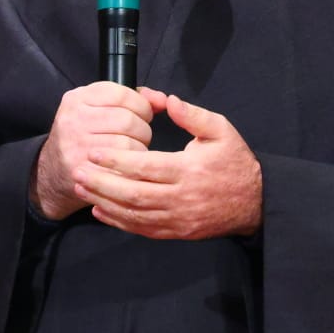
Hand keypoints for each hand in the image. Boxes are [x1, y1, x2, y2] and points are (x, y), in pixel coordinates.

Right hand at [30, 81, 153, 219]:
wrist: (54, 171)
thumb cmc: (83, 136)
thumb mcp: (98, 109)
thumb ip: (132, 99)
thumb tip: (163, 100)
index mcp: (78, 98)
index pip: (121, 94)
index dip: (141, 105)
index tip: (143, 113)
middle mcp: (73, 119)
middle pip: (127, 120)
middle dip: (143, 128)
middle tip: (139, 135)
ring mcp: (76, 145)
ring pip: (129, 143)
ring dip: (140, 148)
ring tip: (133, 150)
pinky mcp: (84, 169)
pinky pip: (123, 166)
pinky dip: (133, 165)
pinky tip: (127, 165)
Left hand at [73, 87, 262, 240]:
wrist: (255, 202)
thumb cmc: (236, 163)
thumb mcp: (221, 131)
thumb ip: (193, 115)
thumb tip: (168, 100)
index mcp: (190, 170)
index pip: (146, 167)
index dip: (117, 160)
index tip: (94, 151)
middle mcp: (182, 198)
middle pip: (134, 194)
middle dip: (102, 183)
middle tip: (78, 171)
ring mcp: (179, 219)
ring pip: (135, 215)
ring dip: (105, 203)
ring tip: (82, 188)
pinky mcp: (178, 232)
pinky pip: (143, 230)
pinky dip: (119, 222)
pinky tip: (101, 211)